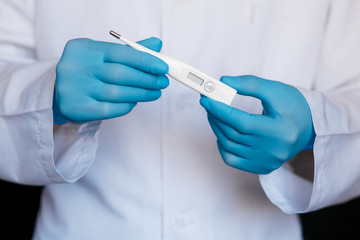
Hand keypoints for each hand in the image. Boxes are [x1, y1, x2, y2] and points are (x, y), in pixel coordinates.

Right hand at [53, 37, 168, 123]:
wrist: (59, 92)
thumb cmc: (87, 72)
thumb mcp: (103, 56)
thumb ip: (129, 52)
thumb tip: (157, 45)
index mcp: (83, 49)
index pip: (120, 52)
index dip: (144, 60)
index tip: (163, 67)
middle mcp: (75, 67)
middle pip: (119, 74)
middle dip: (146, 79)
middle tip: (162, 82)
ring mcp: (73, 89)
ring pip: (116, 93)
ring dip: (141, 93)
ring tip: (155, 92)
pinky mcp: (76, 108)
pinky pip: (109, 109)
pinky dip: (126, 105)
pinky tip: (135, 101)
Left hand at [200, 75, 315, 173]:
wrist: (309, 127)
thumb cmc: (293, 106)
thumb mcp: (274, 90)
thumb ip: (250, 84)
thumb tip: (224, 82)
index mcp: (280, 131)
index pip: (242, 123)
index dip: (220, 110)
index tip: (206, 98)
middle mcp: (274, 150)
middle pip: (233, 135)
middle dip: (216, 117)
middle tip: (208, 103)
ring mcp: (268, 161)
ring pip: (230, 147)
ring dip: (217, 129)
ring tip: (214, 114)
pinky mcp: (263, 167)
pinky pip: (233, 160)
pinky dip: (223, 146)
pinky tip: (222, 133)